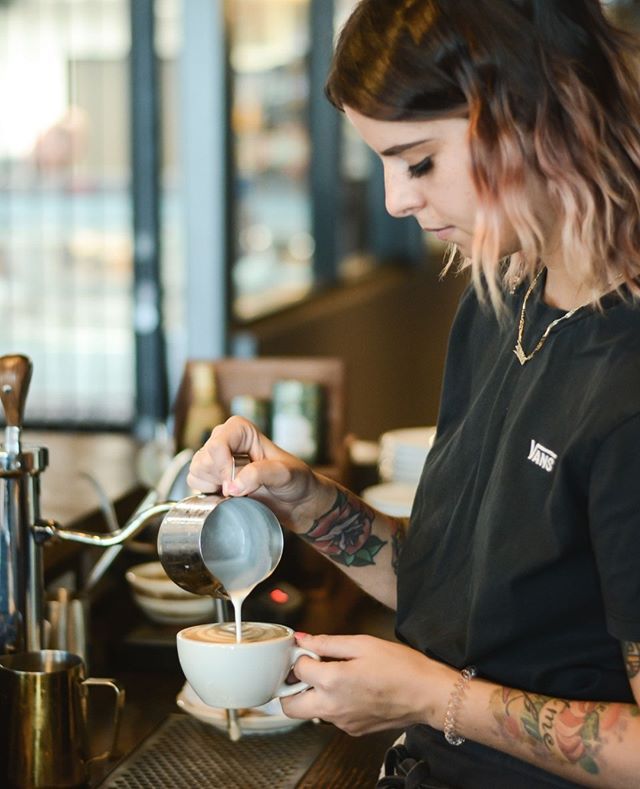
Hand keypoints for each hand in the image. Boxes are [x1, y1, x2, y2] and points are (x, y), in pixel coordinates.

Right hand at [186, 416, 330, 528]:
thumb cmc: (295, 480)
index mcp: (241, 430)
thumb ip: (259, 474)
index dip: (223, 467)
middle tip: (243, 487)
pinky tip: (228, 494)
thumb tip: (231, 486)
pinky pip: (194, 482)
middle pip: (204, 458)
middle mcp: (225, 439)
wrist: (296, 501)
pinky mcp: (212, 476)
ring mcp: (216, 458)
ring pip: (196, 470)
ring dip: (214, 485)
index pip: (218, 444)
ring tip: (238, 489)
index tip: (237, 482)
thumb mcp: (284, 474)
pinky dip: (208, 492)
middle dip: (221, 477)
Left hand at [281, 633, 453, 735]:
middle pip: (290, 705)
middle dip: (291, 686)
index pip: (297, 669)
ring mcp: (342, 723)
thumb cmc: (400, 667)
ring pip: (310, 713)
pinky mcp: (353, 730)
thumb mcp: (362, 643)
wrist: (427, 694)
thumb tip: (303, 640)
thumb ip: (327, 643)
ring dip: (312, 695)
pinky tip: (350, 688)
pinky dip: (332, 703)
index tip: (309, 649)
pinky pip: (331, 718)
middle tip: (306, 669)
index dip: (301, 655)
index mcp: (332, 682)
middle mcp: (332, 707)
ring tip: (333, 675)